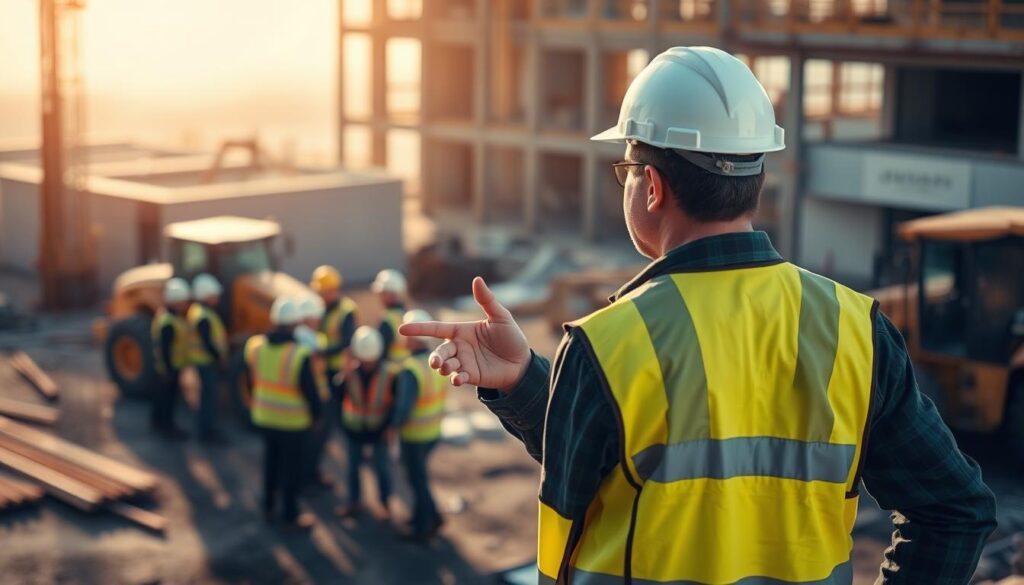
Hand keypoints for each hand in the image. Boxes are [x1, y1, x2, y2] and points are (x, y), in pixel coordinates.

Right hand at [398, 277, 530, 391]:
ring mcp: (464, 362)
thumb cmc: (511, 337)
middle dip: (434, 357)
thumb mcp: (501, 317)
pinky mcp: (470, 376)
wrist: (522, 362)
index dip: (419, 328)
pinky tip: (459, 378)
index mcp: (462, 331)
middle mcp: (459, 347)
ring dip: (444, 368)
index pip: (437, 329)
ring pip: (445, 366)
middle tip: (436, 362)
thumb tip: (477, 279)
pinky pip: (457, 378)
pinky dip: (455, 379)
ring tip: (448, 368)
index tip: (402, 329)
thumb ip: (487, 301)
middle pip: (439, 351)